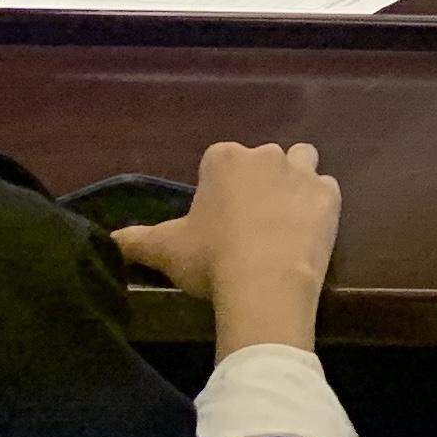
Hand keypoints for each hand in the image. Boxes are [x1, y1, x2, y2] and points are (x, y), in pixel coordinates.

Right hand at [116, 139, 338, 358]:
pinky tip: (304, 232)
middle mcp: (267, 155)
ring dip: (292, 180)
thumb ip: (134, 240)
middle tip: (244, 222)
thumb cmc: (211, 258)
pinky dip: (316, 205)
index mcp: (225, 160)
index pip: (217, 159)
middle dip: (255, 181)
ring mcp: (303, 173)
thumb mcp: (164, 250)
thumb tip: (107, 238)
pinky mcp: (330, 195)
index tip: (212, 215)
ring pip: (302, 160)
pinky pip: (324, 190)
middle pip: (261, 159)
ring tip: (278, 218)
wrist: (265, 281)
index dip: (214, 185)